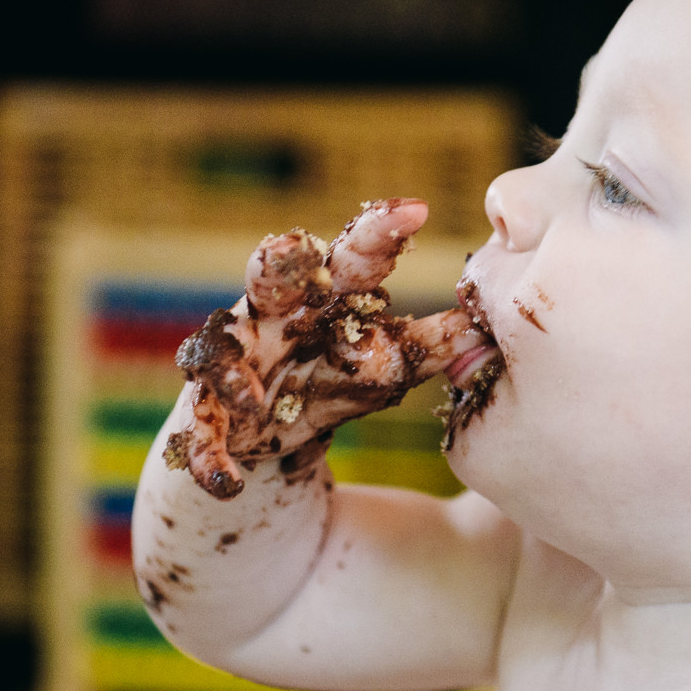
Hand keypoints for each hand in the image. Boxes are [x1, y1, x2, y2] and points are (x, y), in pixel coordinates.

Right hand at [164, 199, 481, 498]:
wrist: (261, 443)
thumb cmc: (328, 382)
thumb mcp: (385, 365)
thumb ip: (433, 346)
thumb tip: (491, 326)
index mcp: (321, 298)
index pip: (352, 256)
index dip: (379, 231)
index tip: (417, 209)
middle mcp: (271, 319)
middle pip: (268, 278)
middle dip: (277, 263)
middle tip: (291, 250)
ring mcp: (232, 364)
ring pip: (219, 351)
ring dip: (232, 373)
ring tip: (254, 399)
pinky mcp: (205, 415)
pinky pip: (199, 434)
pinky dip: (206, 457)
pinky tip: (225, 480)